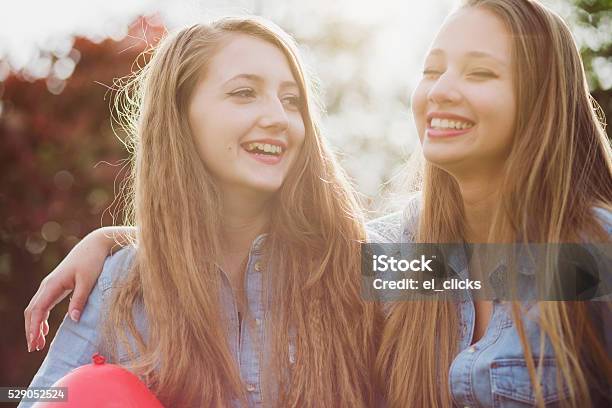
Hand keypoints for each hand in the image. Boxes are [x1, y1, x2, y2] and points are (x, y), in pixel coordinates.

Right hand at [24, 228, 115, 351]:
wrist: (95, 244)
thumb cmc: (93, 261)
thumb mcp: (88, 280)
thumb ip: (80, 299)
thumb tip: (74, 319)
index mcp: (53, 284)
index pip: (37, 310)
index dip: (34, 328)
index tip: (34, 343)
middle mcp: (48, 285)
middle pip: (32, 311)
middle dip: (31, 330)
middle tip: (34, 348)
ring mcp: (50, 285)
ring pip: (35, 308)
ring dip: (34, 325)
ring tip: (37, 343)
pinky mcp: (56, 285)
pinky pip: (43, 304)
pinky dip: (41, 318)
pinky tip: (44, 329)